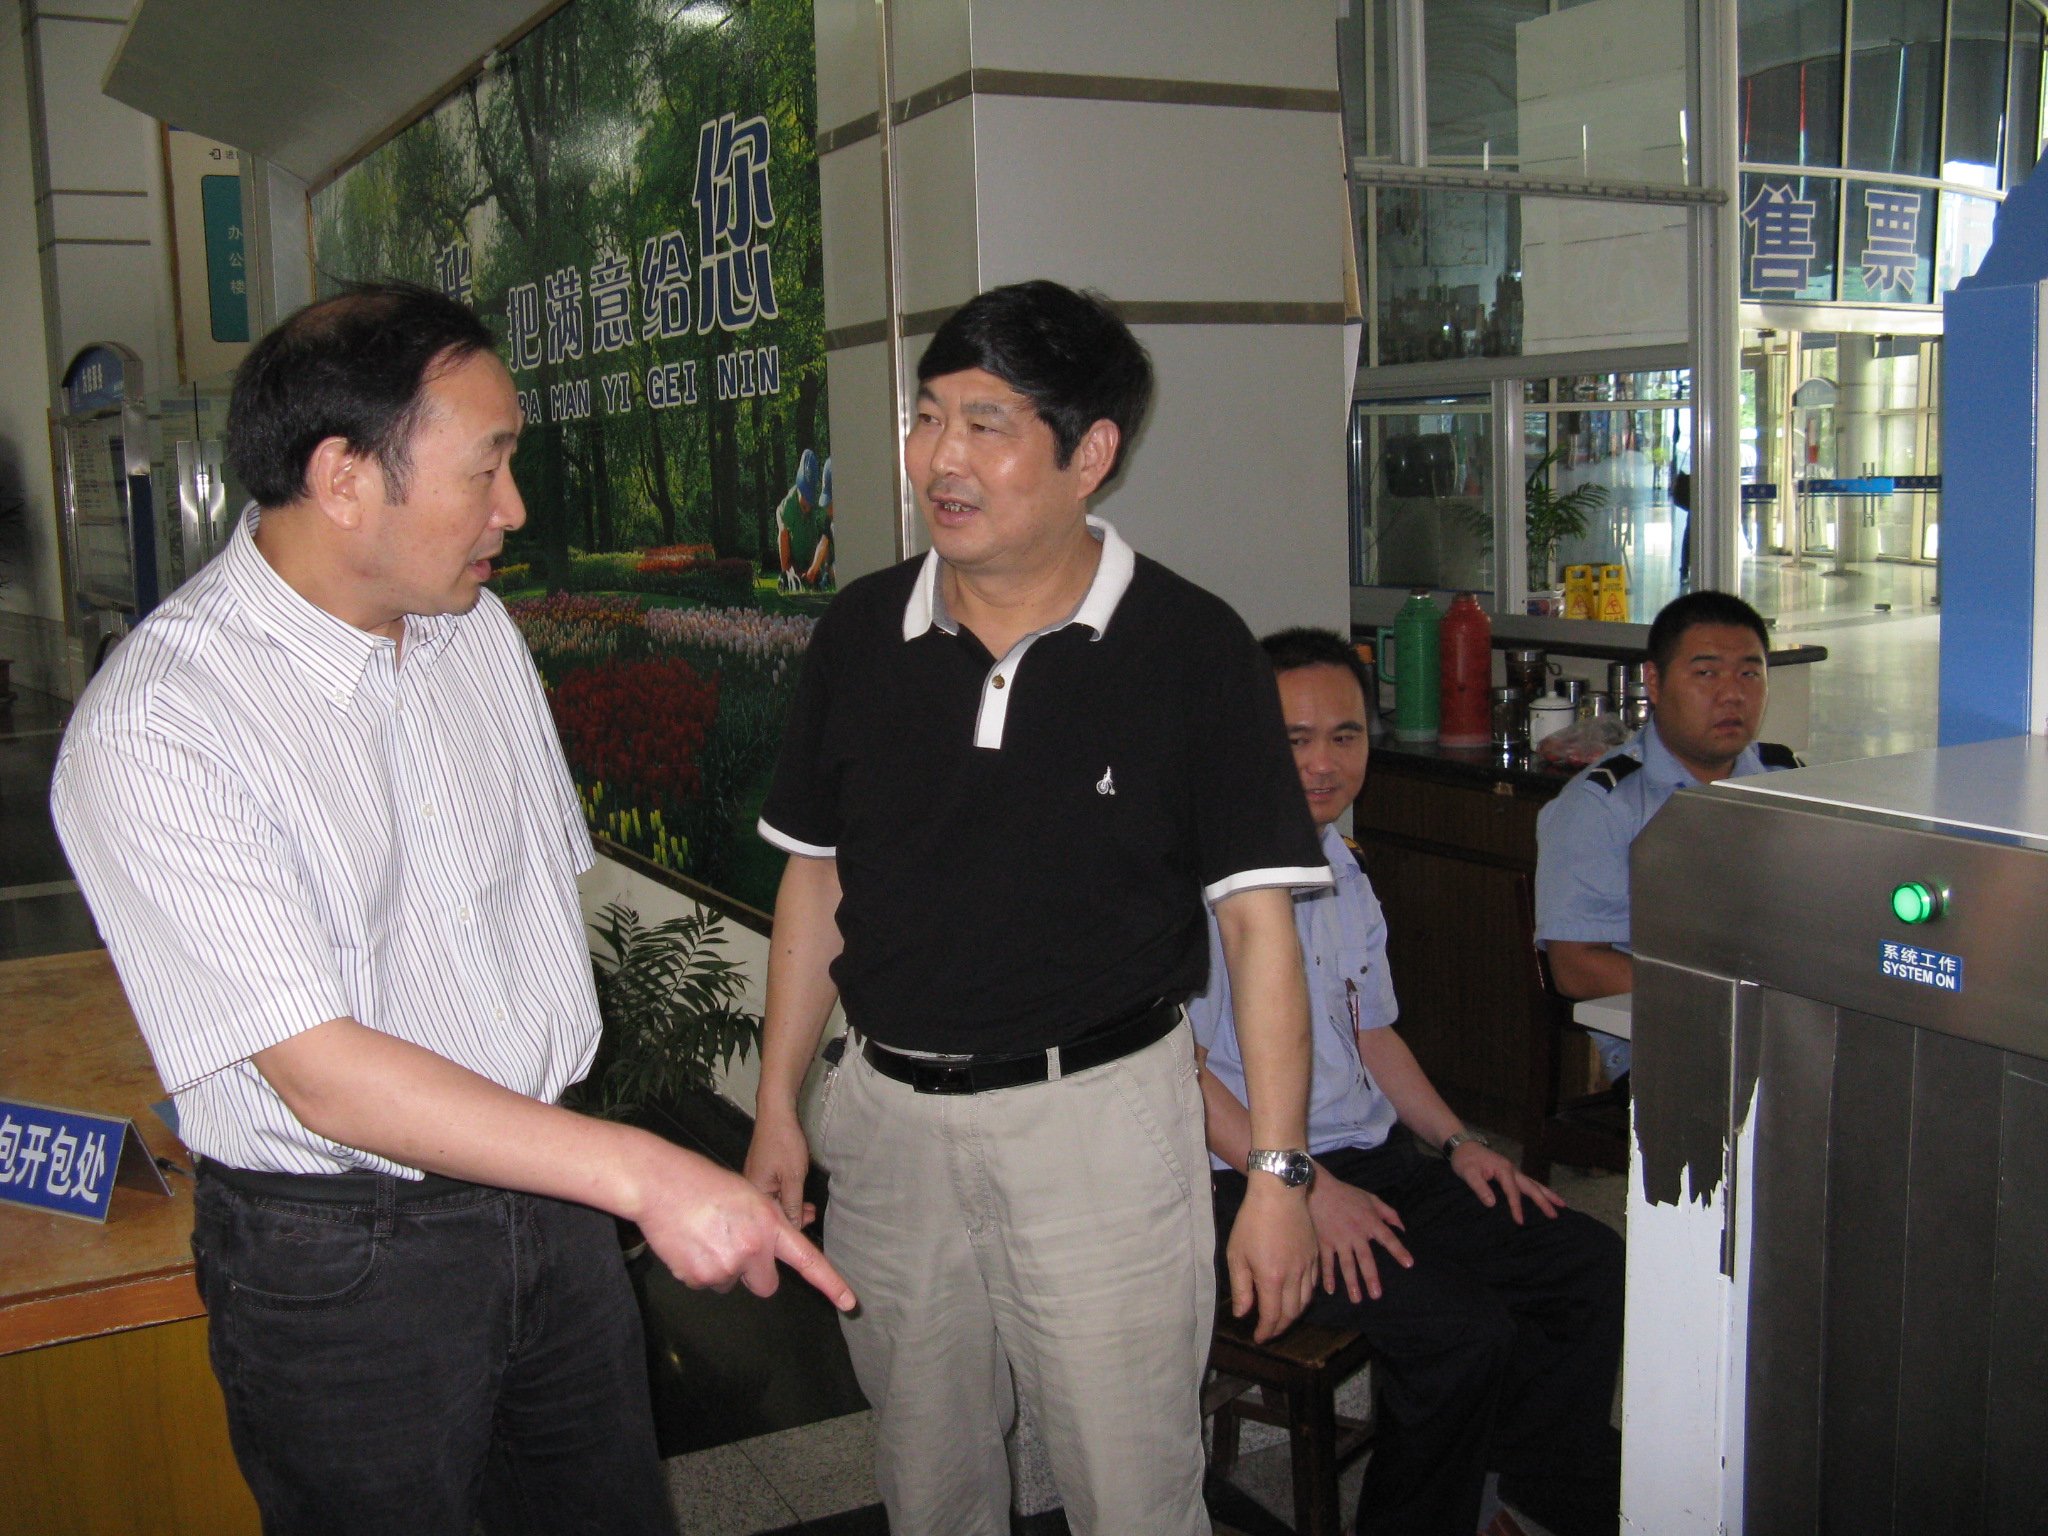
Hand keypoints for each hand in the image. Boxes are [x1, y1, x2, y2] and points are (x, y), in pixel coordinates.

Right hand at [632, 1140, 853, 1311]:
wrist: (659, 1184)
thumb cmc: (702, 1182)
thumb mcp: (748, 1194)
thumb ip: (765, 1224)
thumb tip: (768, 1249)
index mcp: (768, 1224)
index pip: (807, 1260)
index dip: (830, 1284)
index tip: (850, 1304)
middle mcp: (752, 1250)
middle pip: (766, 1285)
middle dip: (754, 1274)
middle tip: (734, 1246)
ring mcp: (725, 1267)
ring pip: (731, 1283)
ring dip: (722, 1267)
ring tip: (704, 1234)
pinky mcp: (698, 1278)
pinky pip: (706, 1283)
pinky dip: (698, 1269)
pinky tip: (689, 1242)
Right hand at [743, 1106, 815, 1229]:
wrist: (776, 1113)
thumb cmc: (783, 1143)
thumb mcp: (793, 1178)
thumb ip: (793, 1205)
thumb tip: (793, 1228)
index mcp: (754, 1192)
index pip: (772, 1220)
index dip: (792, 1225)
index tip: (810, 1222)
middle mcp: (750, 1188)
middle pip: (771, 1211)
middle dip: (793, 1215)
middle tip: (813, 1214)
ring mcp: (754, 1179)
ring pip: (773, 1200)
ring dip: (791, 1205)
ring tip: (810, 1207)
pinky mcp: (759, 1171)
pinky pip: (772, 1190)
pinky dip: (786, 1194)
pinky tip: (797, 1195)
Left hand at [1226, 1177, 1317, 1342]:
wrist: (1279, 1193)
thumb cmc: (1252, 1221)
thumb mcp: (1237, 1254)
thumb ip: (1241, 1288)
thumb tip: (1243, 1313)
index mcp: (1272, 1278)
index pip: (1272, 1316)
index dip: (1266, 1331)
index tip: (1259, 1338)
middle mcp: (1294, 1276)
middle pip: (1291, 1313)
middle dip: (1280, 1327)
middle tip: (1269, 1332)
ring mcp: (1307, 1265)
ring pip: (1305, 1301)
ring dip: (1293, 1314)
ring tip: (1281, 1317)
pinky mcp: (1314, 1254)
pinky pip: (1313, 1284)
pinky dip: (1304, 1297)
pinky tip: (1295, 1295)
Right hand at [1306, 1171, 1412, 1301]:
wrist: (1318, 1188)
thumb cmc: (1346, 1194)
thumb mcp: (1371, 1198)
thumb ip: (1389, 1212)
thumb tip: (1403, 1228)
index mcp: (1370, 1221)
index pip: (1388, 1238)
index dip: (1399, 1251)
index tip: (1409, 1264)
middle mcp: (1356, 1233)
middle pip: (1366, 1259)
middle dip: (1371, 1278)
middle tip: (1376, 1296)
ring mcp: (1339, 1239)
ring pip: (1346, 1264)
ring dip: (1351, 1283)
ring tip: (1357, 1299)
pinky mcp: (1324, 1241)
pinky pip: (1327, 1262)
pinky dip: (1327, 1276)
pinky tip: (1330, 1290)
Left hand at [1450, 1141, 1562, 1224]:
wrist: (1463, 1146)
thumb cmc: (1465, 1159)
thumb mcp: (1468, 1173)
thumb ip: (1480, 1188)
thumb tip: (1492, 1204)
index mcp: (1504, 1169)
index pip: (1513, 1192)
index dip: (1516, 1207)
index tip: (1520, 1221)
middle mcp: (1512, 1169)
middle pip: (1531, 1187)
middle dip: (1544, 1201)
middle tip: (1555, 1215)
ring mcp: (1513, 1170)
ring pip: (1533, 1183)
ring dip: (1547, 1194)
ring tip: (1561, 1204)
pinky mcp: (1510, 1173)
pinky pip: (1527, 1183)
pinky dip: (1538, 1190)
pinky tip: (1543, 1196)